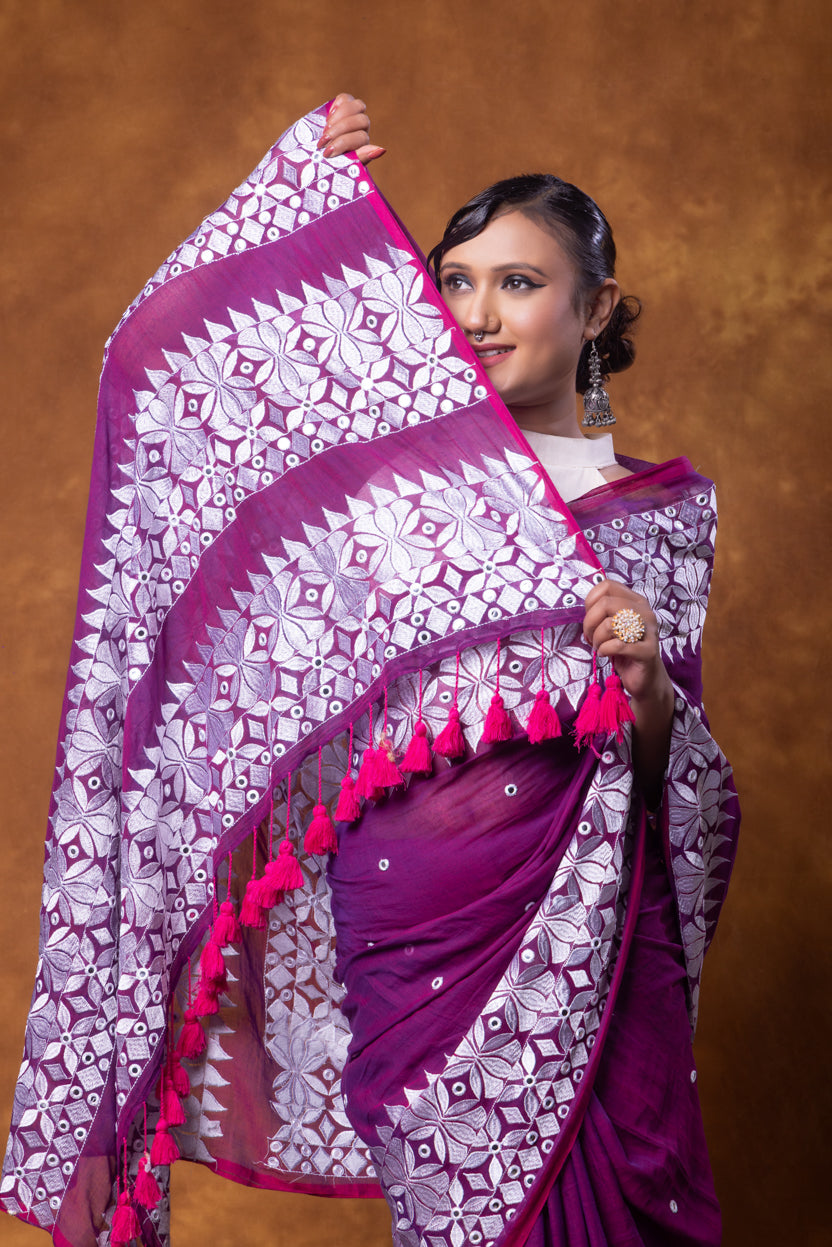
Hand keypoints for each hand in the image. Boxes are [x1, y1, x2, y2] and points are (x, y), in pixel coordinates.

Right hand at [318, 93, 384, 164]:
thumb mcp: (338, 167)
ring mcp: (354, 120)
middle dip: (339, 130)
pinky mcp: (343, 110)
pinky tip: (328, 117)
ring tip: (325, 129)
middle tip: (323, 140)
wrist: (314, 158)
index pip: (362, 138)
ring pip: (359, 106)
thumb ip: (359, 159)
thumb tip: (381, 150)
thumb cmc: (326, 166)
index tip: (327, 153)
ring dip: (340, 116)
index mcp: (363, 150)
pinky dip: (337, 105)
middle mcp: (362, 133)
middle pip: (362, 120)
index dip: (344, 143)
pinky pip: (346, 98)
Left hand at [582, 578, 668, 703]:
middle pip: (605, 603)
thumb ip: (602, 612)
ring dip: (596, 639)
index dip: (591, 601)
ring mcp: (649, 631)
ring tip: (600, 647)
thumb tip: (586, 608)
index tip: (591, 618)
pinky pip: (616, 646)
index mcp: (636, 601)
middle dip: (589, 623)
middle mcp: (644, 611)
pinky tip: (606, 654)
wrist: (645, 678)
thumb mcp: (612, 626)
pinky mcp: (647, 651)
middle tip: (590, 637)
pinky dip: (604, 650)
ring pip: (609, 625)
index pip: (607, 585)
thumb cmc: (625, 650)